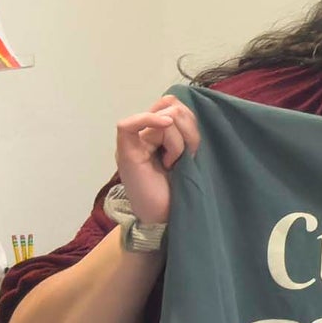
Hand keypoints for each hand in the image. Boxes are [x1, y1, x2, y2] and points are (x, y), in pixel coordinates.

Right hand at [111, 94, 203, 227]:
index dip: (189, 118)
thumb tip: (174, 107)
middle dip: (189, 131)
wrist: (167, 217)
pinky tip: (164, 126)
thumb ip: (184, 130)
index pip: (173, 105)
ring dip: (178, 141)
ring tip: (174, 163)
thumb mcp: (189, 153)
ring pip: (162, 119)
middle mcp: (144, 135)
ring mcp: (133, 143)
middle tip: (187, 156)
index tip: (195, 143)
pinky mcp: (126, 153)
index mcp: (159, 134)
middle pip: (171, 109)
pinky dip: (148, 120)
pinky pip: (128, 125)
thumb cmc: (180, 188)